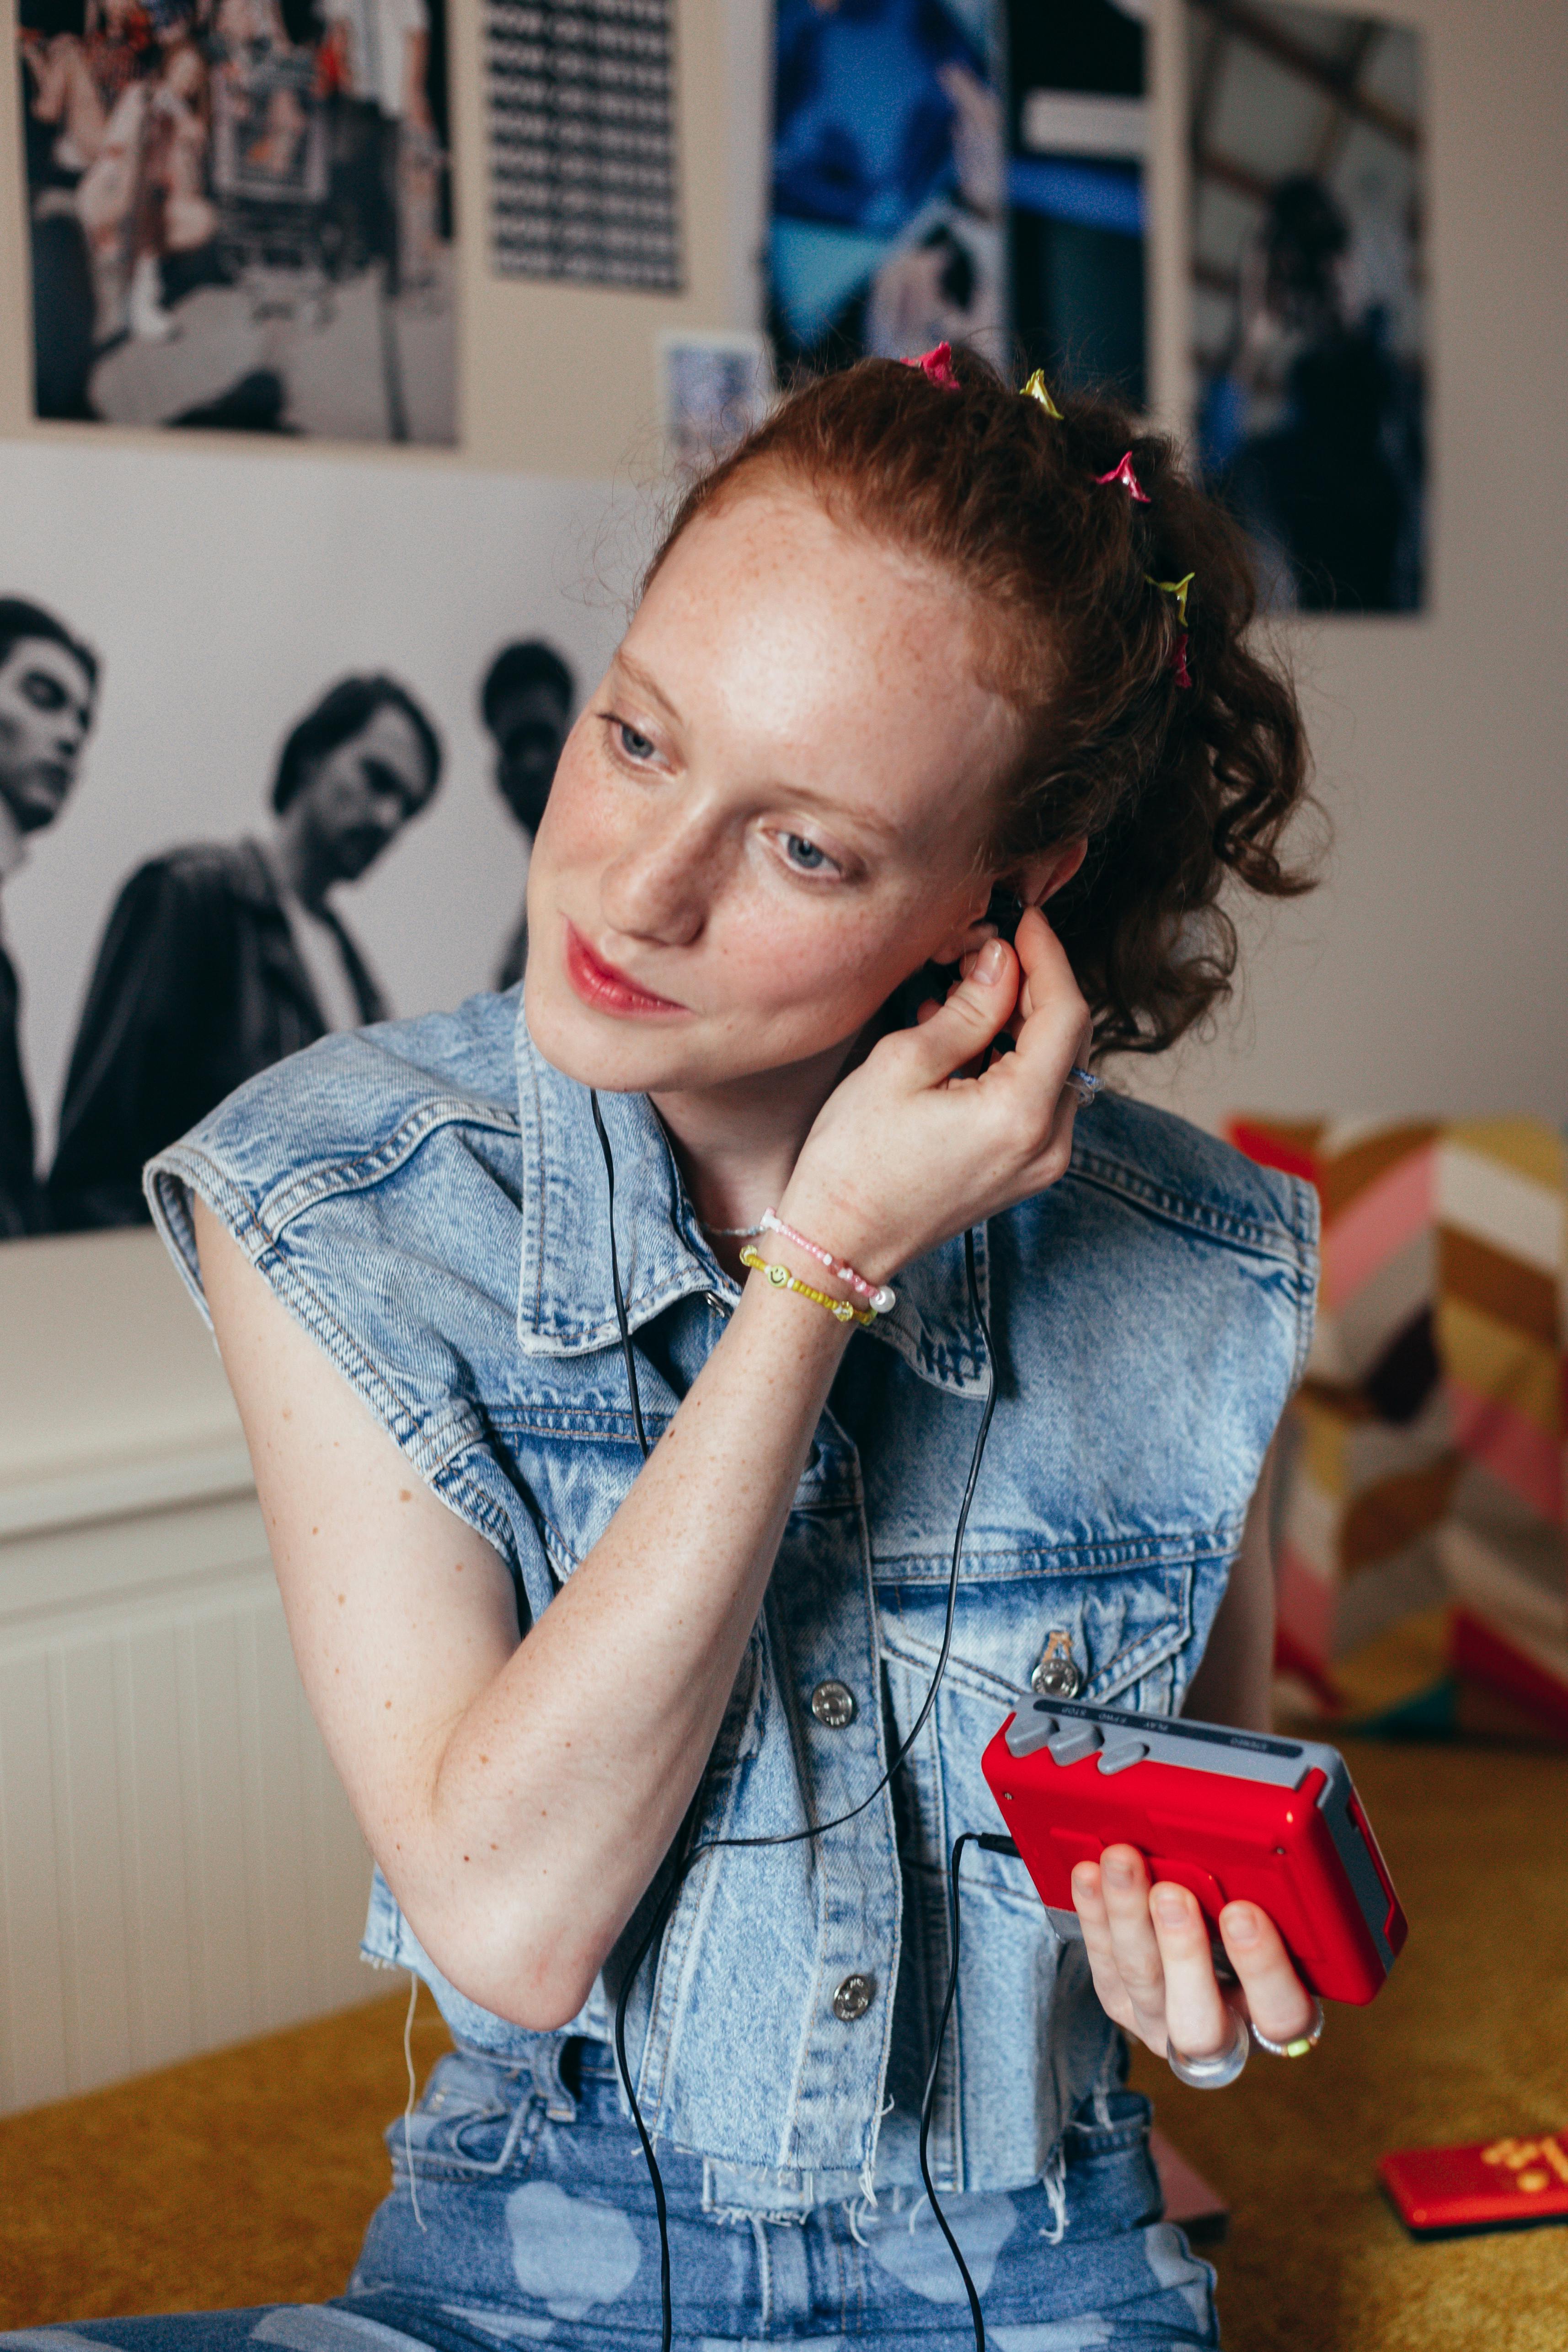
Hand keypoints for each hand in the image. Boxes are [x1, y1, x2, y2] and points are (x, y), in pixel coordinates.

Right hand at [780, 906, 1091, 1279]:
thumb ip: (968, 1009)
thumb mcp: (902, 1065)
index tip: (1023, 920)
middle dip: (1032, 987)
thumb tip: (1002, 960)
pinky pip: (1036, 1098)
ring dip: (1019, 1022)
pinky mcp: (1025, 1172)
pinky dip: (1011, 1061)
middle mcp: (1049, 1144)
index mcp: (1022, 1115)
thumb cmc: (855, 1160)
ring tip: (962, 996)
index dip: (1048, 957)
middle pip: (1067, 1040)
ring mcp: (1041, 1164)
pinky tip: (964, 1042)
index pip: (1065, 1014)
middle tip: (983, 952)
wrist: (839, 1244)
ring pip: (1054, 1066)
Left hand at [1071, 1845, 1317, 2070]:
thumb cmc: (1252, 1934)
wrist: (1208, 1970)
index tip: (1242, 1912)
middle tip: (1171, 1893)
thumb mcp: (1279, 1927)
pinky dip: (1094, 1914)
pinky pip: (1103, 1963)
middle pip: (1199, 2022)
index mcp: (1273, 2017)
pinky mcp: (1120, 2003)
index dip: (1263, 1968)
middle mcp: (1218, 2036)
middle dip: (1182, 1952)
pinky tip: (1087, 1874)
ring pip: (1141, 1980)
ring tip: (1122, 1862)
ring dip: (1128, 1916)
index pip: (1281, 2014)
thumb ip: (1270, 1903)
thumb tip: (1250, 1851)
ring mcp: (1160, 2023)